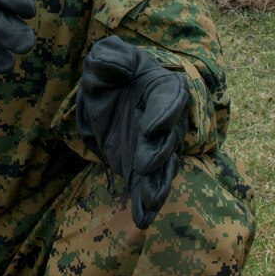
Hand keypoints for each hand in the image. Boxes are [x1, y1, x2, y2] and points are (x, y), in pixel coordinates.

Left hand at [76, 36, 189, 228]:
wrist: (106, 93)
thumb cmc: (110, 70)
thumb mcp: (104, 56)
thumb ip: (109, 56)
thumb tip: (121, 69)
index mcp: (162, 88)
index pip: (171, 101)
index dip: (163, 114)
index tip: (150, 126)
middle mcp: (165, 121)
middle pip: (168, 139)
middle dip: (158, 154)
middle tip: (143, 164)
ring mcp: (155, 147)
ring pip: (163, 168)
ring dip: (158, 185)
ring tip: (150, 202)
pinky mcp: (141, 167)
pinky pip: (147, 186)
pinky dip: (146, 203)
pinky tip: (143, 219)